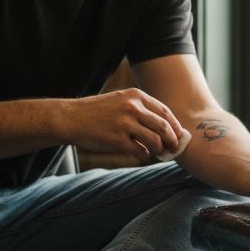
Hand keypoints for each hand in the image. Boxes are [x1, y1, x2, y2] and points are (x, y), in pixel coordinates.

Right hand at [62, 88, 184, 161]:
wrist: (71, 118)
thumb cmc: (97, 111)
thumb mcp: (120, 100)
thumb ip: (141, 108)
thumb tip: (165, 125)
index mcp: (136, 96)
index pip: (165, 111)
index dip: (175, 125)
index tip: (179, 134)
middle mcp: (132, 107)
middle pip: (163, 126)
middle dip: (172, 139)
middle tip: (174, 147)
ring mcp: (125, 123)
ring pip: (154, 140)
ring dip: (160, 149)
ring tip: (158, 152)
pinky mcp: (117, 140)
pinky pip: (140, 151)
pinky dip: (145, 155)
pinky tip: (142, 154)